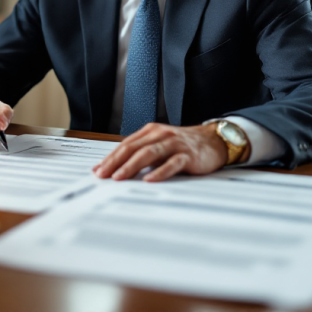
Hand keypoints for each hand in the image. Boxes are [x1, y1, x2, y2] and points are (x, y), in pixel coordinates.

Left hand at [93, 123, 230, 181]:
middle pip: (133, 148)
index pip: (125, 145)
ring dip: (131, 166)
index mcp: (150, 132)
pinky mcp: (188, 155)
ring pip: (148, 153)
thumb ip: (140, 154)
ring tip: (119, 177)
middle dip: (115, 162)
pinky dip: (159, 172)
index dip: (110, 158)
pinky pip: (172, 163)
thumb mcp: (159, 146)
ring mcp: (174, 143)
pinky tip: (150, 180)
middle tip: (102, 175)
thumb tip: (116, 169)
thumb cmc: (183, 146)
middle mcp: (160, 134)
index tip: (97, 171)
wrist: (213, 140)